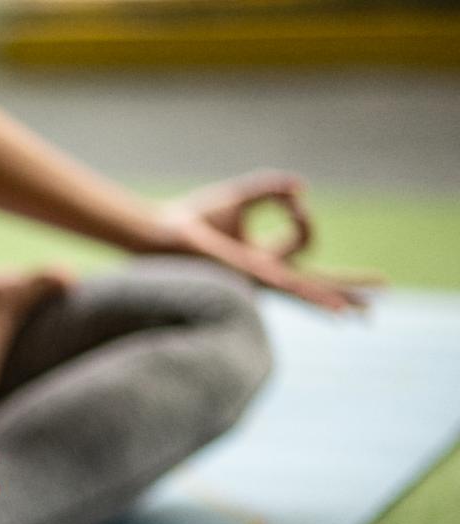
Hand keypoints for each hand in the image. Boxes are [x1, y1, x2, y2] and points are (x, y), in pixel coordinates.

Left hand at [158, 170, 382, 311]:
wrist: (163, 232)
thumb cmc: (194, 220)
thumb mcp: (240, 197)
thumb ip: (271, 189)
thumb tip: (300, 189)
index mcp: (265, 258)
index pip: (305, 243)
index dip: (305, 216)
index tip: (292, 199)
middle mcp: (264, 274)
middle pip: (316, 282)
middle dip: (348, 287)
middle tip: (382, 294)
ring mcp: (258, 279)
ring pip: (306, 291)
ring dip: (335, 299)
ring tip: (363, 314)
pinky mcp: (249, 276)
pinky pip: (288, 286)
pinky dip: (313, 296)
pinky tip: (333, 308)